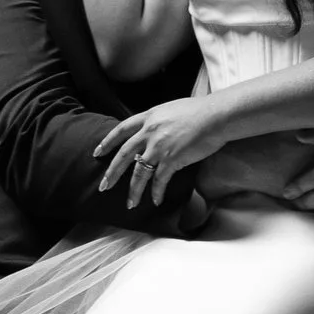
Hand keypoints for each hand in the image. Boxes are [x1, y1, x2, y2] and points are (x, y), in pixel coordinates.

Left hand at [95, 93, 227, 211]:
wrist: (215, 116)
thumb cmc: (198, 111)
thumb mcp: (170, 110)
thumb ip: (157, 121)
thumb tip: (152, 131)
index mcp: (148, 117)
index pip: (120, 130)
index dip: (107, 142)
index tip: (97, 153)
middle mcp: (149, 132)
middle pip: (123, 155)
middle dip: (112, 173)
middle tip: (103, 186)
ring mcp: (159, 146)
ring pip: (139, 173)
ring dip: (133, 191)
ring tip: (130, 204)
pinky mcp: (172, 159)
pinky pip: (159, 180)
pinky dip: (156, 192)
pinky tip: (155, 200)